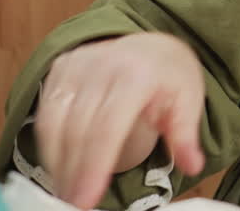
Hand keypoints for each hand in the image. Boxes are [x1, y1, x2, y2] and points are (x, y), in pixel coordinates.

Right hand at [35, 32, 206, 208]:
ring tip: (66, 191)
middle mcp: (103, 65)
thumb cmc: (169, 77)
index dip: (94, 166)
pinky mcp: (60, 67)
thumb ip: (185, 135)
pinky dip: (49, 143)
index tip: (86, 199)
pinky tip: (59, 166)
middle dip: (72, 172)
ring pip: (55, 122)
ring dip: (56, 162)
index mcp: (137, 74)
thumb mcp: (188, 101)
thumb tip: (193, 165)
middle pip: (77, 129)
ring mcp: (77, 64)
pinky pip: (46, 111)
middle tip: (73, 203)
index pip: (108, 127)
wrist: (153, 44)